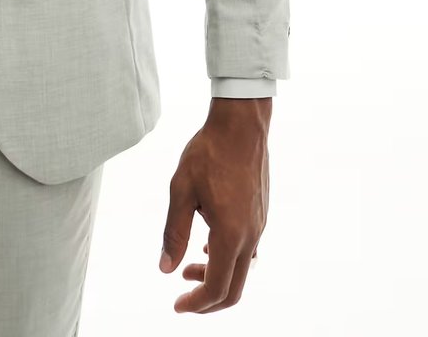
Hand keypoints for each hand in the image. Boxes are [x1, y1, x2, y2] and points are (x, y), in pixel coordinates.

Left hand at [159, 97, 271, 312]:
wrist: (241, 123)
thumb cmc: (209, 152)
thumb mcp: (181, 190)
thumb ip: (174, 233)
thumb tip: (166, 268)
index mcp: (230, 234)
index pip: (217, 288)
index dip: (196, 304)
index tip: (177, 305)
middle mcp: (250, 235)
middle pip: (234, 289)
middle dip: (208, 300)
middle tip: (183, 296)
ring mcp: (259, 224)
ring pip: (242, 269)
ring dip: (217, 277)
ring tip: (189, 266)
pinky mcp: (261, 213)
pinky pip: (248, 250)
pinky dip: (228, 258)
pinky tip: (209, 244)